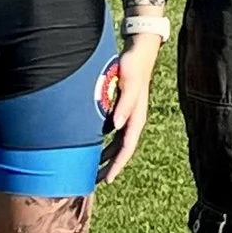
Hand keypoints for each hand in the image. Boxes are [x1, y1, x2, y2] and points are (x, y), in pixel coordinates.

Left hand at [98, 32, 162, 183]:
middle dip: (110, 166)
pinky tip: (94, 147)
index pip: (126, 147)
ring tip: (92, 169)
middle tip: (94, 181)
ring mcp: (128, 115)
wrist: (139, 51)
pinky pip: (114, 132)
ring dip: (106, 157)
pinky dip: (105, 143)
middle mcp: (133, 119)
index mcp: (136, 116)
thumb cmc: (132, 65)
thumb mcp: (129, 82)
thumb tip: (117, 126)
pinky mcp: (122, 109)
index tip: (107, 179)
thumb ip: (123, 104)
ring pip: (117, 143)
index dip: (117, 164)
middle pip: (122, 150)